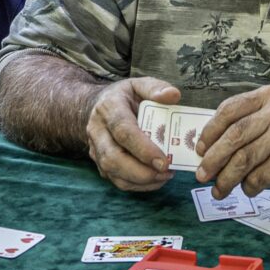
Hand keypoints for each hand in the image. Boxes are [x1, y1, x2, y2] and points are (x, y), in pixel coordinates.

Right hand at [86, 76, 178, 191]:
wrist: (96, 107)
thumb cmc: (124, 97)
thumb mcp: (139, 85)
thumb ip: (155, 88)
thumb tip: (174, 96)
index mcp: (108, 109)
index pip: (123, 131)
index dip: (143, 149)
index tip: (164, 161)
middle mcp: (97, 131)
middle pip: (113, 158)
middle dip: (141, 171)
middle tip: (166, 172)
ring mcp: (96, 150)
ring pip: (113, 173)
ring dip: (140, 181)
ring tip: (165, 176)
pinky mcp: (100, 164)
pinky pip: (117, 180)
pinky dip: (138, 185)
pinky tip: (156, 179)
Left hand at [197, 85, 269, 194]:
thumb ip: (254, 121)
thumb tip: (213, 144)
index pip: (229, 109)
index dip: (210, 131)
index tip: (200, 148)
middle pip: (233, 136)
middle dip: (212, 159)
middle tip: (202, 174)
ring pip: (243, 159)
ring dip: (226, 179)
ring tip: (218, 190)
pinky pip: (259, 177)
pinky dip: (249, 187)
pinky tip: (248, 189)